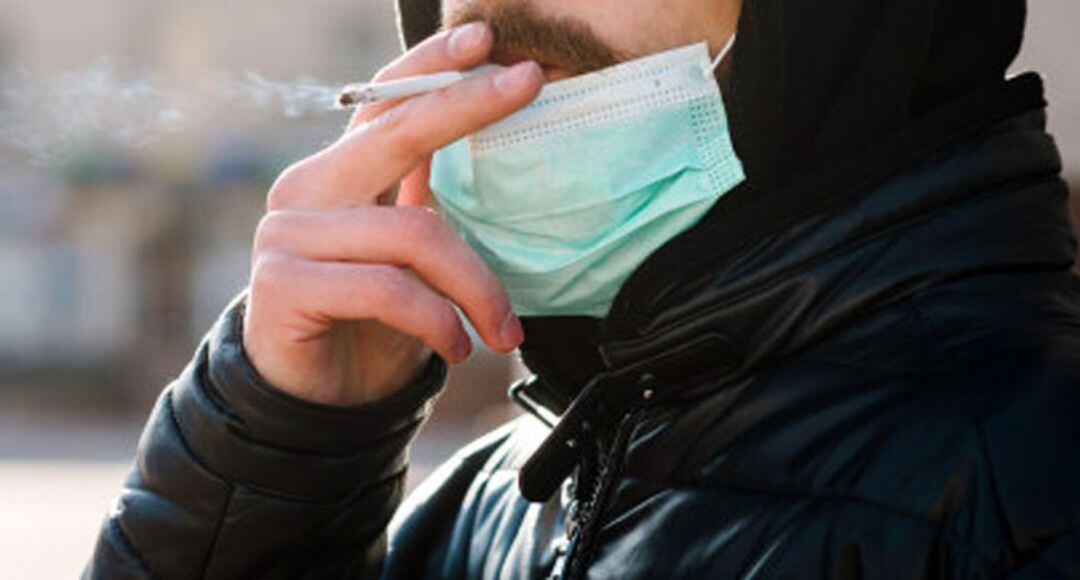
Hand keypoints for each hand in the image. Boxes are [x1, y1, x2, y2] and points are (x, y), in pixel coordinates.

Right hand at [242, 23, 541, 405]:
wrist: (317, 403)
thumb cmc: (371, 326)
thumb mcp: (408, 258)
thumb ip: (422, 200)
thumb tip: (481, 138)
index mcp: (339, 177)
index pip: (382, 106)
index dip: (430, 68)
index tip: (484, 38)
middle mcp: (306, 191)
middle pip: (395, 134)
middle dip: (468, 104)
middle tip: (530, 82)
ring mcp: (287, 234)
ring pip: (413, 233)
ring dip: (475, 287)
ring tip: (502, 330)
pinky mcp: (284, 283)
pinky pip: (389, 289)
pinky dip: (438, 321)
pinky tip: (457, 348)